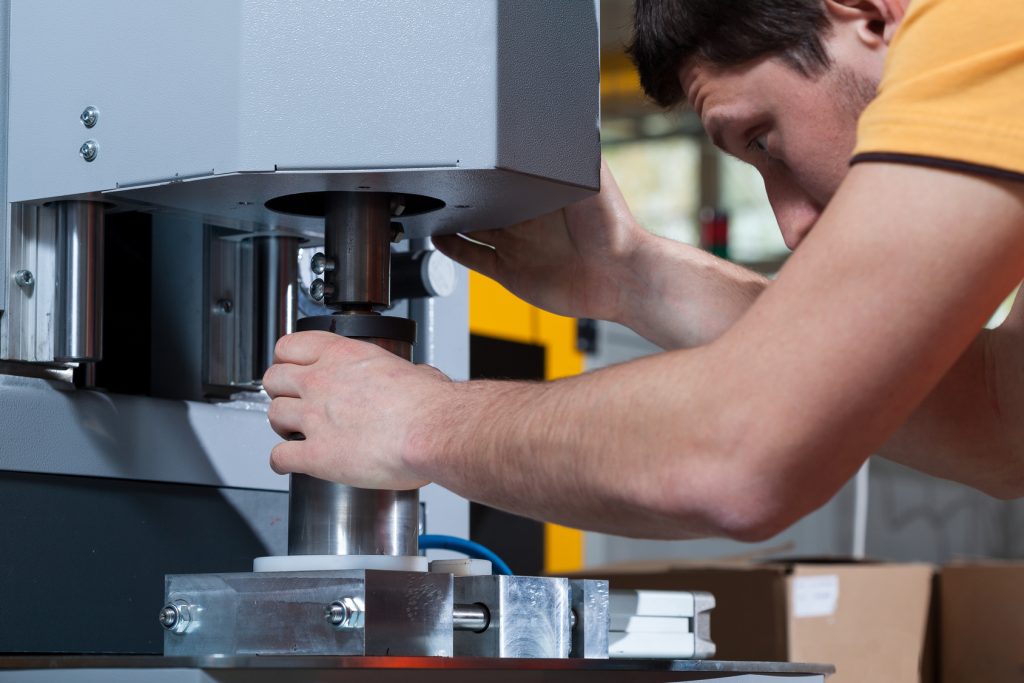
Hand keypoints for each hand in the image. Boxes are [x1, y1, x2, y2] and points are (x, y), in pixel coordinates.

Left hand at [261, 330, 449, 489]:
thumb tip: (419, 378)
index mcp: (343, 356)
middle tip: (292, 400)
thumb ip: (404, 373)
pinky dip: (280, 462)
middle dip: (280, 391)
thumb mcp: (413, 371)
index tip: (291, 367)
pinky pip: (280, 457)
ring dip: (280, 425)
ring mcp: (315, 419)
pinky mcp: (317, 455)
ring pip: (273, 415)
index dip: (286, 358)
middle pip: (274, 378)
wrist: (431, 431)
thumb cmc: (428, 405)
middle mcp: (322, 383)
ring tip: (292, 432)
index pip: (291, 346)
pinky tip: (288, 464)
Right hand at [433, 159, 646, 322]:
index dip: (484, 162)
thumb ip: (569, 148)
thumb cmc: (613, 227)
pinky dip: (453, 247)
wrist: (619, 276)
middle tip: (434, 171)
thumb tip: (556, 114)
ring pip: (472, 227)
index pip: (504, 173)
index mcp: (541, 192)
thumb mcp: (591, 174)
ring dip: (449, 216)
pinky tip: (435, 235)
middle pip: (482, 199)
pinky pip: (474, 257)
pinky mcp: (510, 272)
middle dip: (460, 187)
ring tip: (424, 200)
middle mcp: (525, 219)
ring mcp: (516, 246)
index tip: (463, 147)